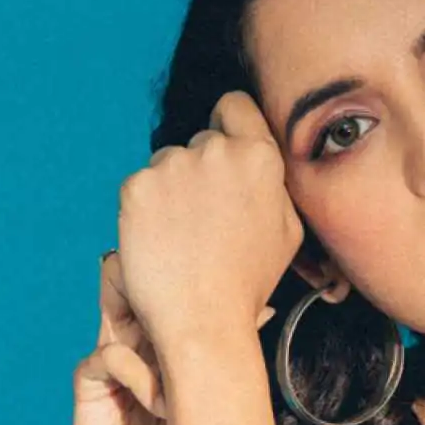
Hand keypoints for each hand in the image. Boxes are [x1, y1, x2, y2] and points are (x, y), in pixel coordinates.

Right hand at [72, 253, 277, 424]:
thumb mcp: (212, 398)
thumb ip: (223, 356)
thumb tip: (264, 311)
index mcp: (162, 341)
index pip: (169, 296)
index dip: (195, 289)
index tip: (242, 300)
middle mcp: (134, 340)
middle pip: (139, 290)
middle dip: (173, 301)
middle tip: (210, 319)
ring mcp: (110, 358)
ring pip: (124, 313)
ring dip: (164, 343)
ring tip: (187, 381)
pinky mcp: (88, 381)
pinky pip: (111, 356)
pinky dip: (142, 377)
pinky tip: (161, 407)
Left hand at [115, 92, 302, 352]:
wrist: (202, 319)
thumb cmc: (248, 280)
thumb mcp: (288, 230)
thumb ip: (274, 185)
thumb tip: (259, 163)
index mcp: (259, 157)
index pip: (235, 106)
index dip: (229, 125)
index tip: (224, 152)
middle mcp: (216, 152)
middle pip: (201, 143)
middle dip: (202, 171)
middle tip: (206, 219)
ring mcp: (172, 166)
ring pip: (167, 164)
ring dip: (172, 190)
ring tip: (184, 237)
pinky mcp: (136, 186)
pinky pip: (141, 186)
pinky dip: (146, 210)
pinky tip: (162, 241)